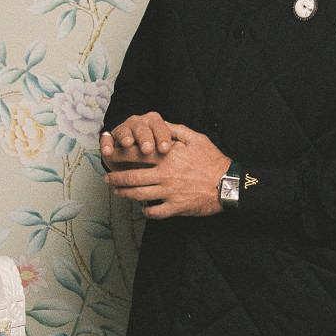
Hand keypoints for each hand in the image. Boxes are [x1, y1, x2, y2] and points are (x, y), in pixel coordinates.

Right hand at [100, 111, 173, 171]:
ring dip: (127, 137)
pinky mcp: (109, 138)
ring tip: (129, 144)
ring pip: (125, 131)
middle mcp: (139, 123)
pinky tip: (108, 152)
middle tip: (148, 149)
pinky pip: (106, 139)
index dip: (163, 137)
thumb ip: (176, 146)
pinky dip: (107, 144)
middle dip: (146, 138)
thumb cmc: (155, 152)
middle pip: (143, 128)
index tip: (166, 149)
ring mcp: (124, 129)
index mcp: (155, 123)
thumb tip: (191, 153)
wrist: (132, 152)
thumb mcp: (167, 148)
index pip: (161, 127)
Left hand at [104, 123, 228, 218]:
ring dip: (125, 194)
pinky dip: (146, 211)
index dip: (119, 156)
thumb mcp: (196, 138)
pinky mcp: (176, 207)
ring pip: (139, 195)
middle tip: (107, 179)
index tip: (110, 155)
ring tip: (118, 192)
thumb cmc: (213, 160)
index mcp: (167, 157)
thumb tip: (160, 123)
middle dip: (115, 179)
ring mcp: (169, 193)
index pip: (136, 155)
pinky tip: (143, 209)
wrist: (228, 184)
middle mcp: (164, 175)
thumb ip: (175, 130)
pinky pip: (155, 212)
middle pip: (132, 177)